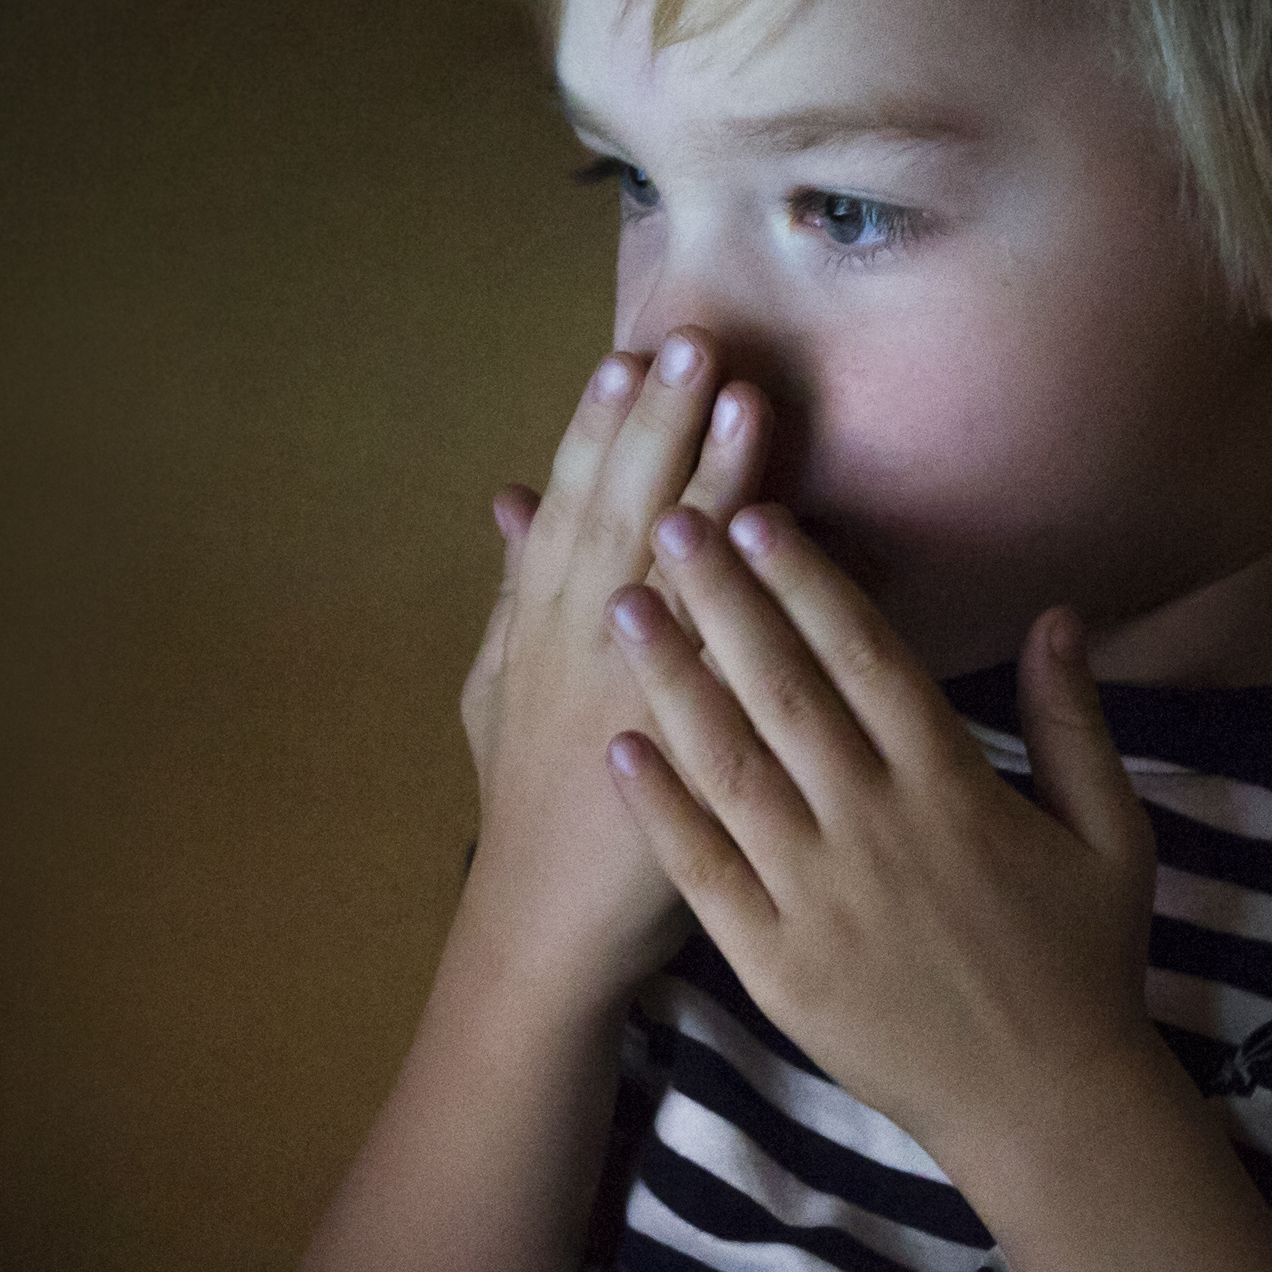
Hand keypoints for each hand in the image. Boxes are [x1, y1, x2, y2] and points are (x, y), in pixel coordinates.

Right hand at [457, 335, 764, 1001]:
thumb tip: (507, 496)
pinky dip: (743, 594)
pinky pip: (720, 659)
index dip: (597, 430)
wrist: (546, 926)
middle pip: (620, 517)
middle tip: (694, 344)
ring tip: (743, 402)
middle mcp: (580, 648)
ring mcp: (631, 696)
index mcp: (538, 627)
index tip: (626, 359)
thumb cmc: (532, 805)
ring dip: (707, 483)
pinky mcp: (684, 750)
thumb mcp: (496, 688)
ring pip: (668, 575)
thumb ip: (510, 589)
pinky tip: (776, 538)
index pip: (569, 506)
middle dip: (658, 428)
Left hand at [599, 504, 1163, 1162]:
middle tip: (666, 518)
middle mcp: (878, 828)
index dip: (808, 580)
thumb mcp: (1114, 835)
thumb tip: (1057, 615)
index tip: (759, 513)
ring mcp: (819, 898)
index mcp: (954, 786)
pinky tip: (616, 749)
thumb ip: (1076, 723)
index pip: (868, 656)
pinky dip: (659, 811)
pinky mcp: (777, 965)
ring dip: (671, 682)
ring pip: (730, 767)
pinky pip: (705, 874)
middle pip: (784, 690)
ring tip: (621, 606)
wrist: (1045, 1106)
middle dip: (720, 598)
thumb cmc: (1085, 965)